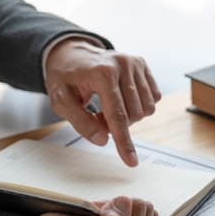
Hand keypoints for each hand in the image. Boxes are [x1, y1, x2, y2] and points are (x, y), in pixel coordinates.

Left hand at [45, 38, 161, 165]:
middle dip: (118, 124)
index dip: (124, 141)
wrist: (71, 54)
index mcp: (102, 72)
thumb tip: (103, 139)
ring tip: (109, 106)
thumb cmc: (65, 77)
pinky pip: (153, 98)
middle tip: (99, 116)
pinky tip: (122, 98)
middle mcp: (123, 64)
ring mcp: (135, 63)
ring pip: (146, 109)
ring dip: (129, 116)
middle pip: (133, 115)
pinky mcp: (143, 64)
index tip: (131, 161)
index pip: (117, 115)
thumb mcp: (61, 101)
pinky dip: (138, 105)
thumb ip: (81, 122)